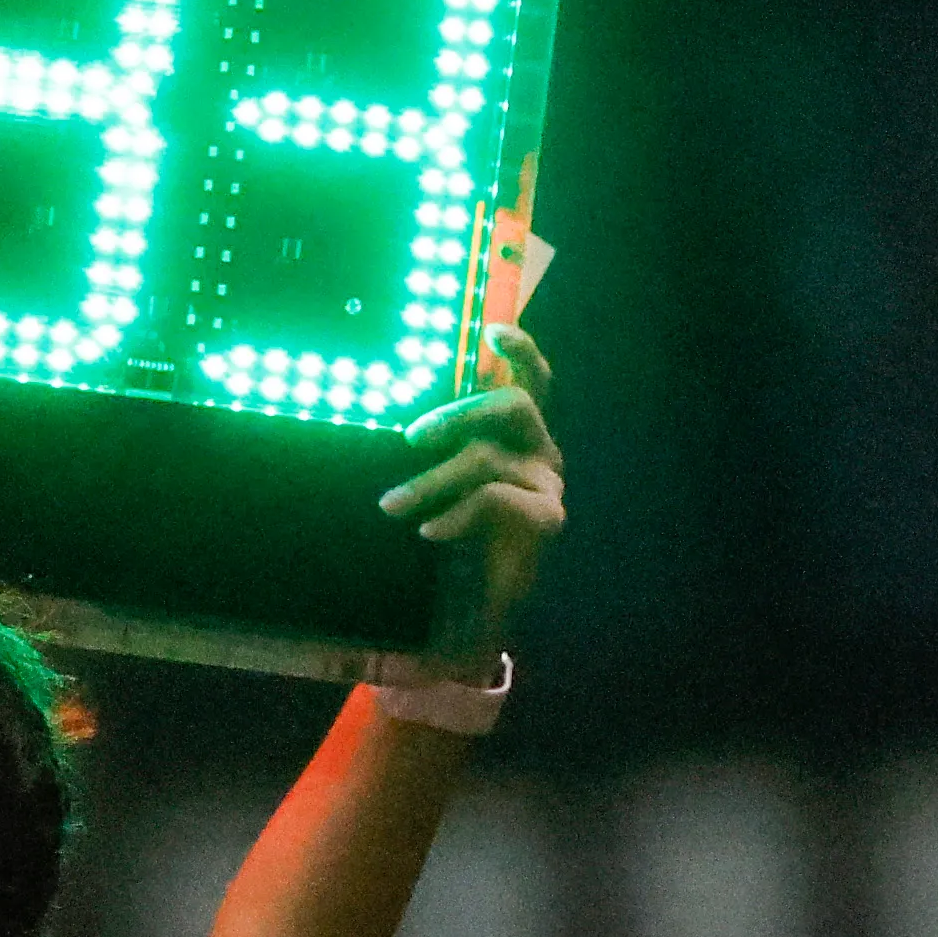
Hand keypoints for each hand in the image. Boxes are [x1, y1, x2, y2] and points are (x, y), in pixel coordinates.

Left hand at [377, 324, 562, 636]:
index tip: (491, 330)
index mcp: (518, 432)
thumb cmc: (451, 533)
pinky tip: (429, 532)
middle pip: (512, 405)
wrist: (474, 606)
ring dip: (433, 480)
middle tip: (409, 439)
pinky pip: (495, 499)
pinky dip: (457, 514)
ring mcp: (545, 481)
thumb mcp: (438, 482)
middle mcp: (538, 448)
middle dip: (458, 414)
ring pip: (488, 458)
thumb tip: (391, 410)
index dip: (519, 350)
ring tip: (391, 505)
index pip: (531, 377)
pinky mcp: (547, 516)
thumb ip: (434, 444)